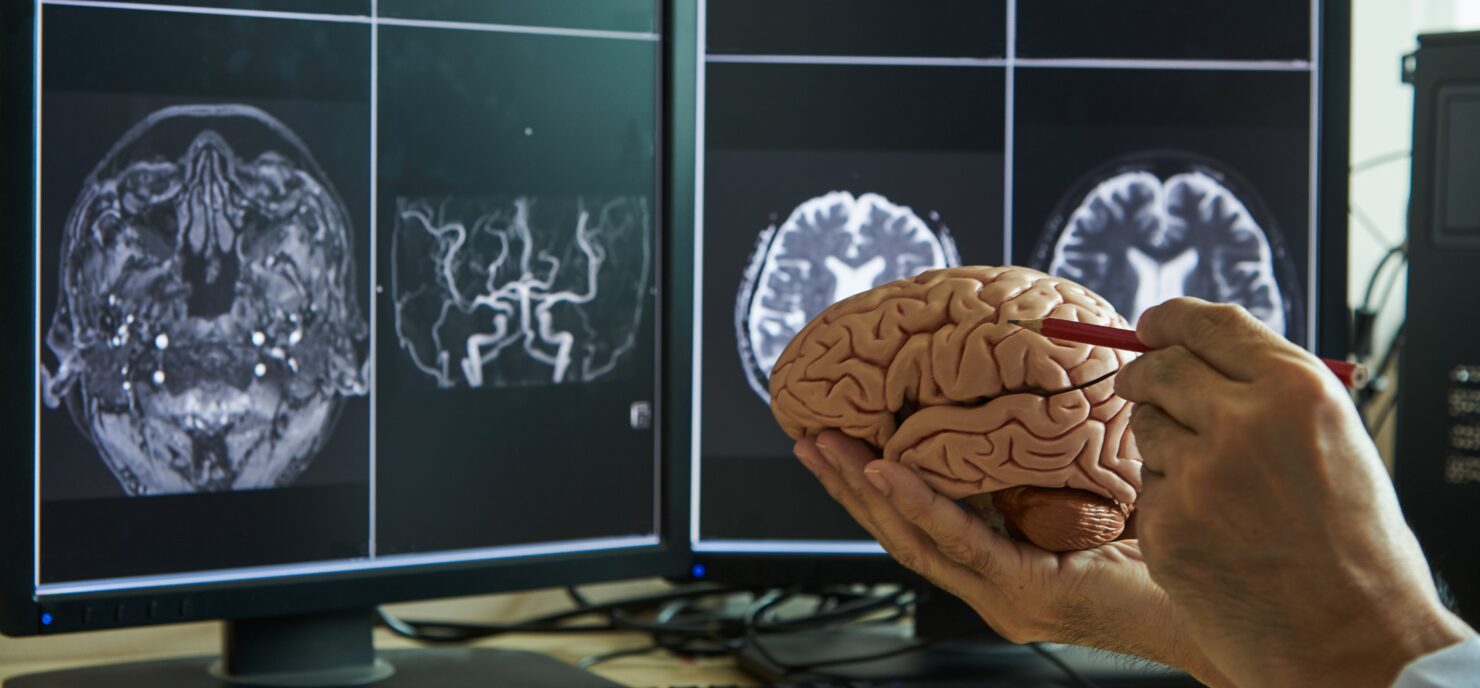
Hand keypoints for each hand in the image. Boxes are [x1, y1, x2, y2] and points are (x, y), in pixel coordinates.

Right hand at [796, 431, 1230, 686]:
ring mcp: (1007, 596)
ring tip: (828, 448)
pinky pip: (961, 543)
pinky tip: (885, 473)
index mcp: (1003, 567)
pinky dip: (919, 504)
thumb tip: (1039, 385)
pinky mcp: (1029, 594)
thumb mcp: (1095, 493)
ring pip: (916, 538)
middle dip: (847, 485)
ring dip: (865, 491)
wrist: (1223, 608)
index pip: (922, 523)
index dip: (871, 485)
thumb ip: (1054, 460)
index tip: (836, 439)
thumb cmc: (1170, 549)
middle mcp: (995, 587)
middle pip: (901, 532)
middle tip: (808, 437)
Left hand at [1114, 298, 1475, 687]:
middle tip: (1144, 387)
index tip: (1151, 324)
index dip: (1171, 319)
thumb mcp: (1335, 440)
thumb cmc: (1355, 546)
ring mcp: (1198, 475)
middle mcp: (1243, 422)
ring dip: (1166, 445)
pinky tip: (1214, 533)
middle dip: (1146, 374)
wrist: (1355, 639)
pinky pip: (1149, 490)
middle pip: (1160, 368)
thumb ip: (1270, 392)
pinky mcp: (1167, 525)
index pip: (1209, 325)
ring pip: (1147, 428)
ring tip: (1219, 488)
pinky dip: (1170, 503)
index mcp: (1297, 390)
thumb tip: (1198, 354)